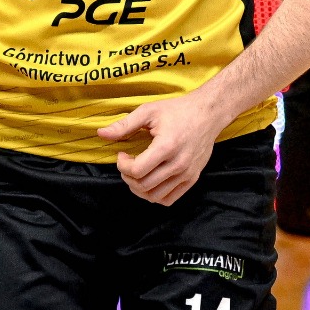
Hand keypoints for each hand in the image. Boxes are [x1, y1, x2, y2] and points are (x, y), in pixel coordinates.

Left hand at [98, 91, 226, 204]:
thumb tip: (101, 134)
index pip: (137, 171)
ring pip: (154, 196)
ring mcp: (187, 173)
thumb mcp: (149, 111)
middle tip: (128, 164)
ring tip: (138, 173)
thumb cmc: (178, 110)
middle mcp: (178, 164)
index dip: (123, 166)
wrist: (209, 113)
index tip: (123, 154)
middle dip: (128, 177)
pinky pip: (169, 199)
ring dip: (139, 189)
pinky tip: (152, 181)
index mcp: (167, 146)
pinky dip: (155, 196)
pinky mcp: (193, 178)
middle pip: (143, 185)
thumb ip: (124, 125)